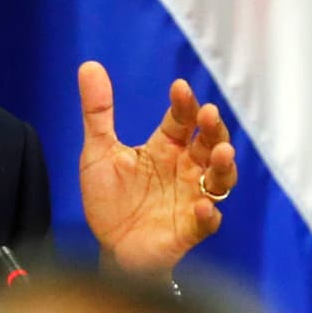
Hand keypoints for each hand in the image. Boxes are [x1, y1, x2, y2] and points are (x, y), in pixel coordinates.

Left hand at [75, 62, 235, 273]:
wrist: (108, 248)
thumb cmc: (109, 200)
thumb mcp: (98, 152)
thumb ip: (97, 112)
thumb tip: (89, 65)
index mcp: (167, 147)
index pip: (182, 120)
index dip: (184, 104)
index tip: (179, 88)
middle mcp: (186, 170)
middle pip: (210, 143)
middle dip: (214, 129)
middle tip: (209, 114)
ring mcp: (191, 199)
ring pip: (219, 180)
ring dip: (223, 166)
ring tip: (220, 152)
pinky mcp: (189, 230)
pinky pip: (206, 222)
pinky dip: (208, 215)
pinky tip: (202, 207)